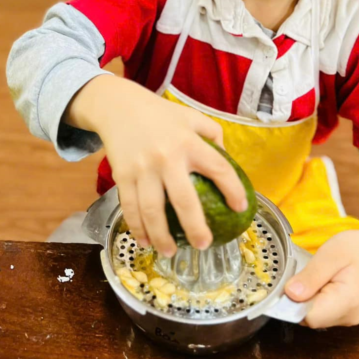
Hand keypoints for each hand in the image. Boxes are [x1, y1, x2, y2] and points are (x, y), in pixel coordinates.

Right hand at [65, 75, 247, 256]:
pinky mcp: (123, 176)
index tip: (240, 207)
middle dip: (196, 227)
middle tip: (204, 245)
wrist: (117, 106)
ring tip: (170, 252)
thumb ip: (212, 134)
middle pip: (184, 199)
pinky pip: (129, 207)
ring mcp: (142, 169)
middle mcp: (166, 157)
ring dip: (161, 236)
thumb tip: (226, 159)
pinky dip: (136, 227)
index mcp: (188, 142)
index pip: (218, 168)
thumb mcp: (190, 116)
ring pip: (152, 210)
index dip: (233, 190)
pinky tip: (144, 241)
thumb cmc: (159, 114)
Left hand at [285, 224, 358, 328]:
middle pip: (308, 318)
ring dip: (307, 298)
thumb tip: (289, 294)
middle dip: (299, 298)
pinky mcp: (346, 315)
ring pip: (313, 316)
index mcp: (346, 303)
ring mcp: (348, 319)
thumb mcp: (332, 252)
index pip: (307, 316)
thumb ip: (312, 275)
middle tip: (306, 273)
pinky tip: (321, 282)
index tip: (291, 282)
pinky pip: (321, 312)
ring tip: (316, 275)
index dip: (292, 301)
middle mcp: (348, 318)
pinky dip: (315, 298)